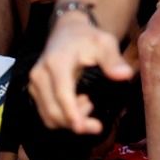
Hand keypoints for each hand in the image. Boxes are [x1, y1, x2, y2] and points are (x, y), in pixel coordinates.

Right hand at [30, 11, 133, 133]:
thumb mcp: (104, 43)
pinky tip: (78, 105)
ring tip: (88, 104)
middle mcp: (40, 74)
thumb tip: (125, 75)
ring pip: (49, 117)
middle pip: (54, 110)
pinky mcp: (35, 91)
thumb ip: (113, 59)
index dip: (72, 113)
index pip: (62, 93)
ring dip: (70, 121)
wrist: (67, 31)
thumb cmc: (88, 38)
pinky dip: (63, 119)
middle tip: (97, 124)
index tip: (83, 128)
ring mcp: (35, 84)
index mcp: (56, 62)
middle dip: (76, 123)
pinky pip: (46, 115)